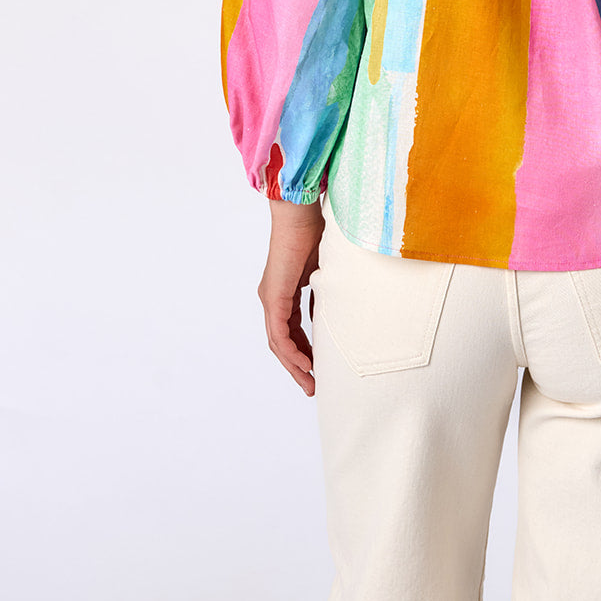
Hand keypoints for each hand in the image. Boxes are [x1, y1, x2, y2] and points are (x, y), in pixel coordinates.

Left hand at [257, 197, 324, 395]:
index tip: (317, 368)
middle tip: (311, 386)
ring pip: (278, 343)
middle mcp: (272, 299)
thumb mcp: (322, 272)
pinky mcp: (273, 297)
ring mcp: (270, 299)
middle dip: (297, 367)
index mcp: (282, 293)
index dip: (303, 352)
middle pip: (281, 343)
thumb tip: (330, 313)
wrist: (300, 214)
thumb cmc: (314, 233)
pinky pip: (280, 334)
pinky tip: (305, 364)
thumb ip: (322, 294)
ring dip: (294, 365)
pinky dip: (292, 351)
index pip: (290, 332)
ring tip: (309, 383)